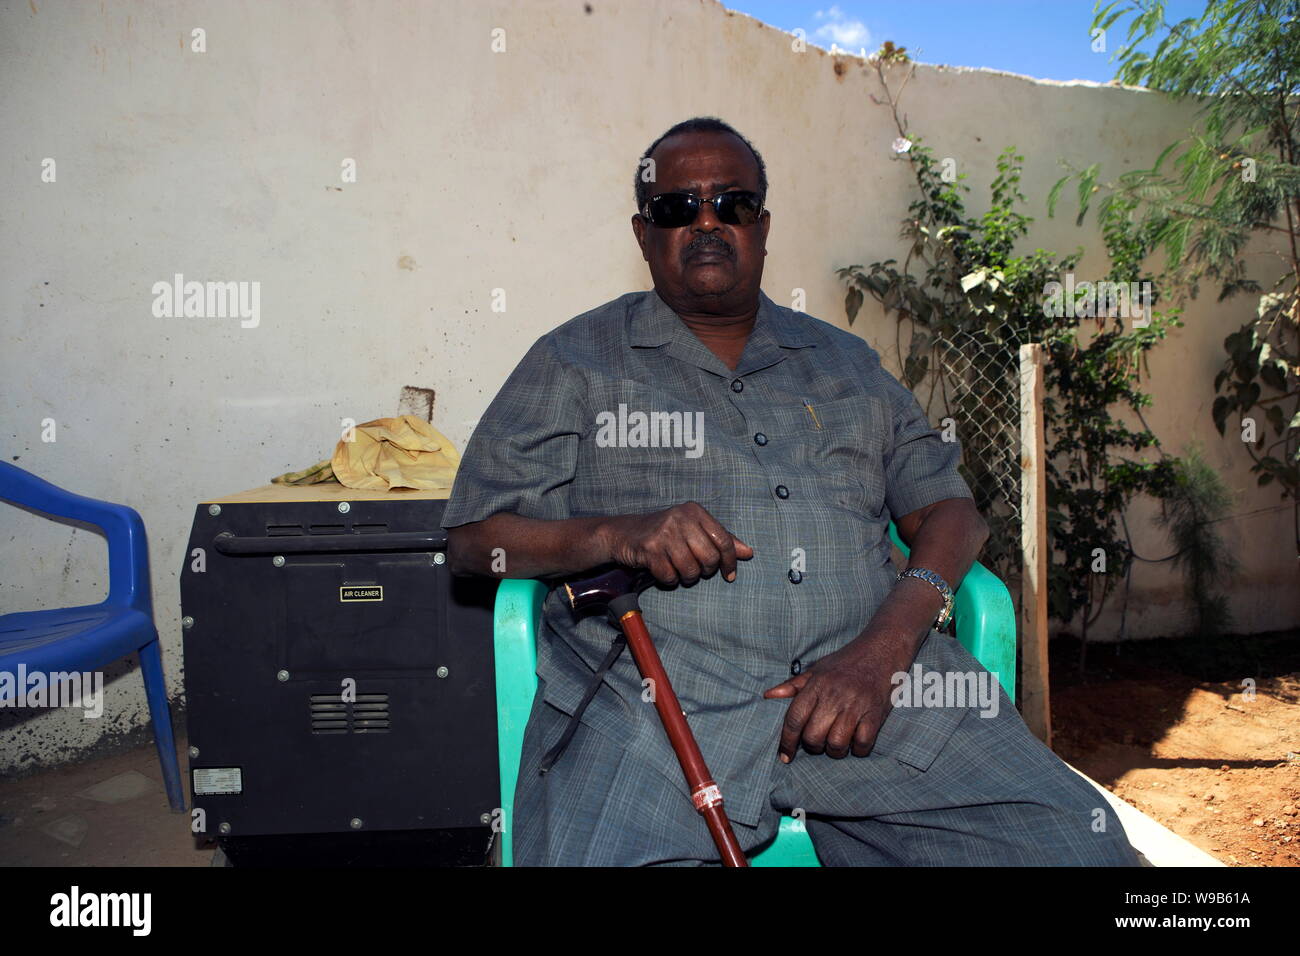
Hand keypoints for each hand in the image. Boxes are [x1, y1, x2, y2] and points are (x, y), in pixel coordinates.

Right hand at [600, 502, 753, 586]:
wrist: (623, 533)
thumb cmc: (664, 533)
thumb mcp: (693, 530)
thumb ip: (720, 540)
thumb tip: (748, 552)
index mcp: (695, 511)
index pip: (724, 540)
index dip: (730, 562)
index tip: (730, 575)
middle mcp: (681, 518)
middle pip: (709, 558)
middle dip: (705, 570)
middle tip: (695, 569)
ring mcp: (664, 532)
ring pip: (691, 570)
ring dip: (686, 577)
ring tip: (678, 569)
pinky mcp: (649, 548)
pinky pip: (670, 576)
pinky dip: (668, 579)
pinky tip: (662, 570)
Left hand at [762, 633, 911, 761]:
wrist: (882, 650)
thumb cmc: (846, 662)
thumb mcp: (817, 669)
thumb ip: (793, 685)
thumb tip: (767, 695)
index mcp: (817, 685)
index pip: (794, 719)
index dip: (786, 741)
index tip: (784, 756)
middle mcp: (834, 696)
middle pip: (813, 736)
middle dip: (812, 747)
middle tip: (817, 743)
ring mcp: (856, 706)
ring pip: (836, 744)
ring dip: (834, 751)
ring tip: (836, 744)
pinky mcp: (876, 714)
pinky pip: (862, 744)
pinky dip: (857, 750)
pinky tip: (855, 742)